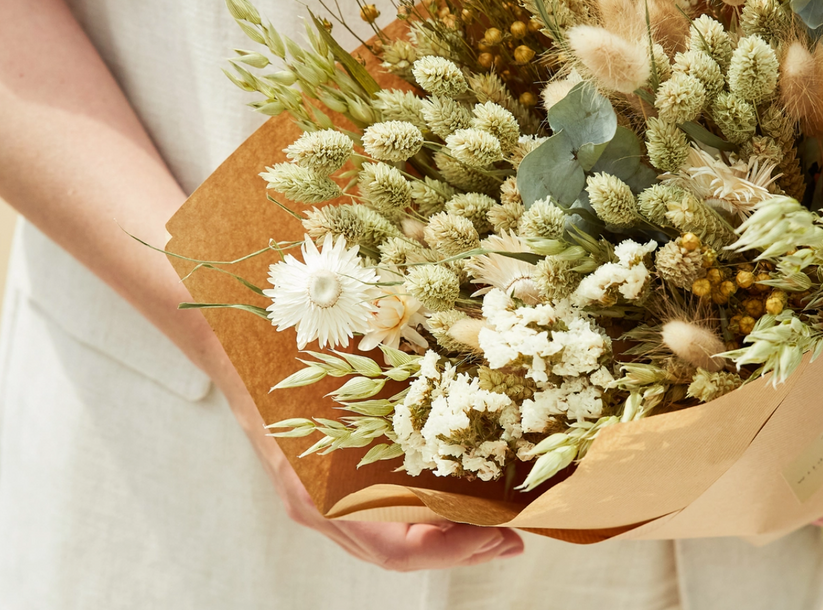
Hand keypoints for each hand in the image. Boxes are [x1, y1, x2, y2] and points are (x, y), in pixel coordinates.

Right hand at [216, 352, 523, 569]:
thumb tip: (463, 385)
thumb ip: (391, 393)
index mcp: (320, 492)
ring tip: (490, 524)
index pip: (396, 549)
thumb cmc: (287, 352)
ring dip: (441, 539)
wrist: (234, 342)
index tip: (500, 536)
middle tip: (511, 538)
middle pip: (397, 554)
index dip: (452, 550)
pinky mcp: (319, 486)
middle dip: (459, 552)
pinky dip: (414, 518)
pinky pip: (373, 517)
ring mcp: (314, 500)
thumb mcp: (344, 369)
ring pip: (386, 541)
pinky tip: (445, 500)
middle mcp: (316, 506)